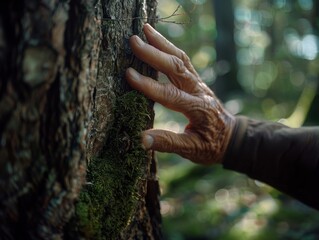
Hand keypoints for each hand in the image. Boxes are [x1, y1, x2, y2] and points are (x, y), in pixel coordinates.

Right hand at [126, 24, 234, 164]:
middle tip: (133, 41)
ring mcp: (199, 83)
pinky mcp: (197, 81)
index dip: (148, 85)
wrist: (232, 137)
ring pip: (180, 59)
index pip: (169, 94)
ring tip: (145, 29)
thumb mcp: (192, 150)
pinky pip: (183, 61)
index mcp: (197, 109)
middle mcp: (198, 91)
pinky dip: (170, 48)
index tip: (129, 73)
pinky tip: (159, 41)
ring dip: (163, 43)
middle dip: (154, 54)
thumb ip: (168, 143)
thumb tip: (142, 139)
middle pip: (176, 68)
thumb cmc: (211, 146)